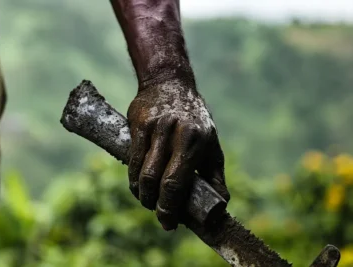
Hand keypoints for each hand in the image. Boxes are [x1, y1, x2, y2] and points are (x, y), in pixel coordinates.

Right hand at [127, 79, 229, 230]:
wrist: (170, 83)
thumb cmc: (194, 119)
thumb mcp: (211, 143)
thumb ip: (215, 175)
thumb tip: (221, 207)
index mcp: (197, 141)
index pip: (178, 183)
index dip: (172, 208)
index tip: (170, 224)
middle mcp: (176, 133)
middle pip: (158, 180)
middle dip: (156, 206)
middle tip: (160, 217)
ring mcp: (155, 128)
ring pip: (142, 172)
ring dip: (143, 195)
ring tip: (148, 202)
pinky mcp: (139, 124)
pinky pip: (132, 159)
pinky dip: (133, 179)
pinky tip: (138, 187)